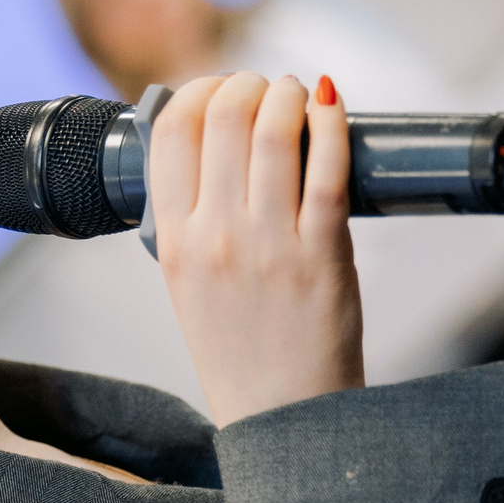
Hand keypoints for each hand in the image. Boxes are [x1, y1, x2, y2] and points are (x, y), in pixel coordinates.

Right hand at [151, 71, 363, 425]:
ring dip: (291, 95)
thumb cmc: (240, 352)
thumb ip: (191, 218)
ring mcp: (271, 244)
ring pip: (276, 132)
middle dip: (248, 84)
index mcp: (174, 244)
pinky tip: (334, 112)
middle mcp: (216, 238)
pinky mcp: (324, 253)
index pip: (170, 131)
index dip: (197, 90)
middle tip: (267, 88)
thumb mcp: (188, 284)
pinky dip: (333, 125)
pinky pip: (328, 168)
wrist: (284, 418)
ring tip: (300, 95)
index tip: (218, 88)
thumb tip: (215, 145)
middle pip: (224, 117)